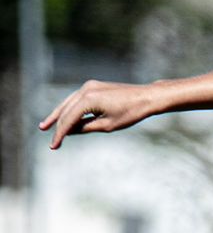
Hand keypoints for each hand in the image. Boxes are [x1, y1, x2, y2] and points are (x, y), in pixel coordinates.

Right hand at [40, 80, 156, 149]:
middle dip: (57, 126)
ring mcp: (89, 86)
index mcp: (88, 98)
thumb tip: (69, 131)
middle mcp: (86, 89)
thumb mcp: (107, 125)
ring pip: (68, 103)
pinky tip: (64, 118)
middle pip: (66, 110)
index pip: (69, 119)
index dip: (60, 134)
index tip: (54, 146)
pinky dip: (70, 109)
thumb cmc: (130, 112)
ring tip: (46, 126)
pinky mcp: (94, 86)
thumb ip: (85, 128)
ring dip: (58, 115)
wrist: (146, 97)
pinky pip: (77, 99)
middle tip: (51, 141)